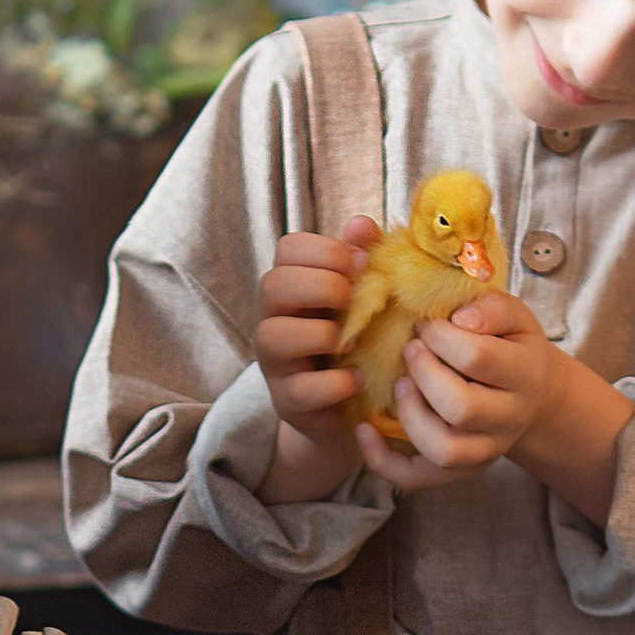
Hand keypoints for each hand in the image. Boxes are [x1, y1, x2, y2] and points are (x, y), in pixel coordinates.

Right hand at [254, 222, 376, 502]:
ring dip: (320, 333)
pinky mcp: (288, 401)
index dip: (326, 250)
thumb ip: (359, 260)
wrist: (349, 408)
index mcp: (292, 286)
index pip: (288, 247)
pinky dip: (334, 382)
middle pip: (273, 284)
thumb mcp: (359, 298)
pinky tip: (356, 378)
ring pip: (273, 335)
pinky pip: (302, 388)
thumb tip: (360, 225)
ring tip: (351, 343)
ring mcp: (275, 362)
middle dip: (321, 286)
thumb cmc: (354, 341)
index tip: (361, 265)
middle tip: (352, 301)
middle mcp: (273, 319)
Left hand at [361, 293, 633, 526]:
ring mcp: (485, 451)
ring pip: (443, 450)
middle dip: (424, 374)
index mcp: (525, 375)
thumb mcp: (514, 318)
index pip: (476, 358)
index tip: (428, 325)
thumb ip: (492, 308)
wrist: (534, 397)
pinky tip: (365, 428)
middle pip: (461, 408)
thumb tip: (458, 320)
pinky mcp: (460, 471)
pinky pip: (417, 477)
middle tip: (411, 349)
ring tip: (400, 384)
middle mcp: (509, 420)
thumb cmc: (512, 348)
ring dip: (410, 414)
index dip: (440, 337)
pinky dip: (383, 459)